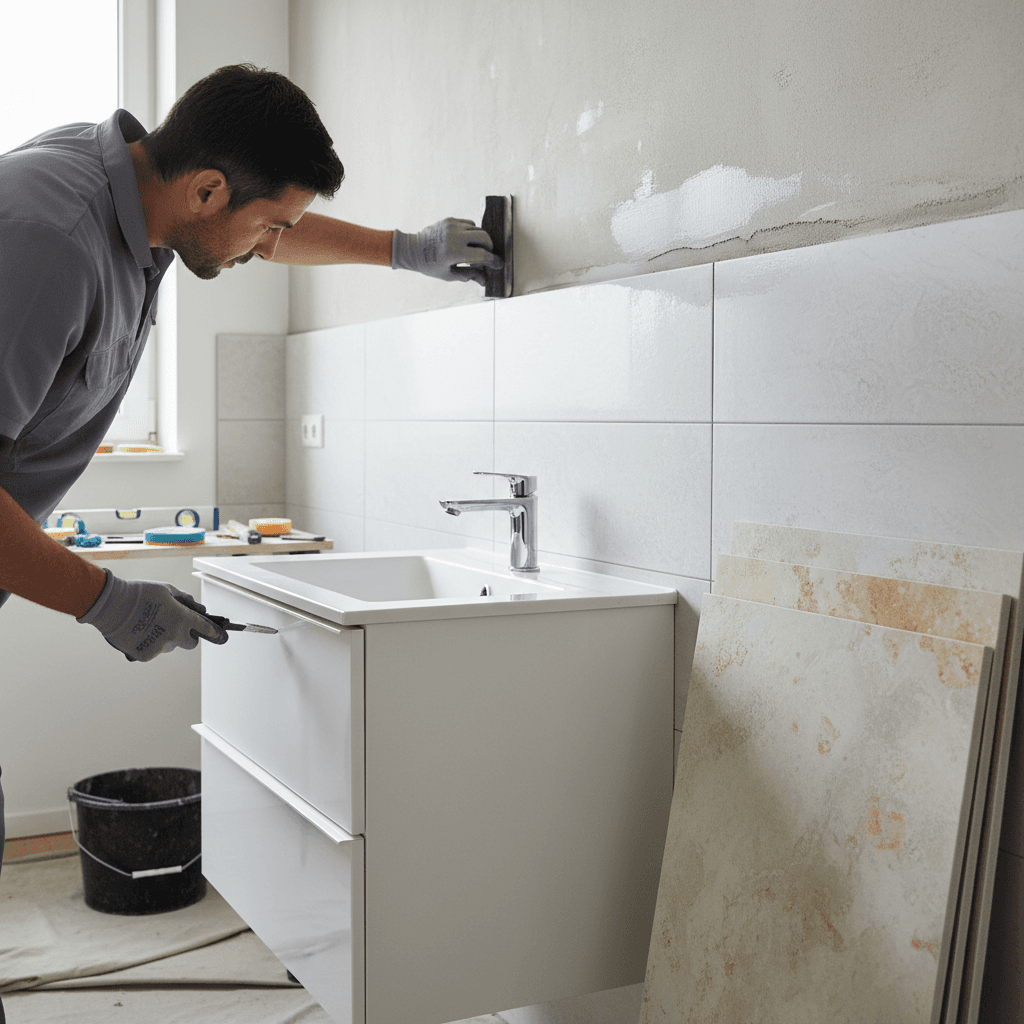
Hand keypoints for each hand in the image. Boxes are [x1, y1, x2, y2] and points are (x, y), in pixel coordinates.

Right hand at [76, 569, 228, 662]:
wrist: (112, 605)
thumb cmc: (140, 594)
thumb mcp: (167, 590)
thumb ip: (184, 600)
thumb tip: (196, 606)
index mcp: (182, 618)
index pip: (206, 629)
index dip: (214, 632)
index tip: (219, 635)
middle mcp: (174, 635)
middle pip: (190, 643)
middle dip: (187, 636)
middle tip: (174, 626)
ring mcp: (160, 647)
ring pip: (170, 646)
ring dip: (166, 638)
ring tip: (149, 625)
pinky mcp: (146, 655)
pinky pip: (154, 651)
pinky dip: (150, 644)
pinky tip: (140, 633)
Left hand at [391, 217, 501, 284]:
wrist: (413, 250)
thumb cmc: (431, 266)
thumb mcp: (449, 275)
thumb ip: (469, 276)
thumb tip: (485, 280)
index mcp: (454, 252)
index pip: (482, 255)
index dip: (493, 261)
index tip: (499, 264)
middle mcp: (454, 236)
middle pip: (484, 237)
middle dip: (489, 247)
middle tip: (487, 255)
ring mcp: (452, 226)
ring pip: (478, 229)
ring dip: (480, 240)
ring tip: (474, 249)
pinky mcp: (449, 220)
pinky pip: (469, 224)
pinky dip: (471, 232)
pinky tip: (466, 241)